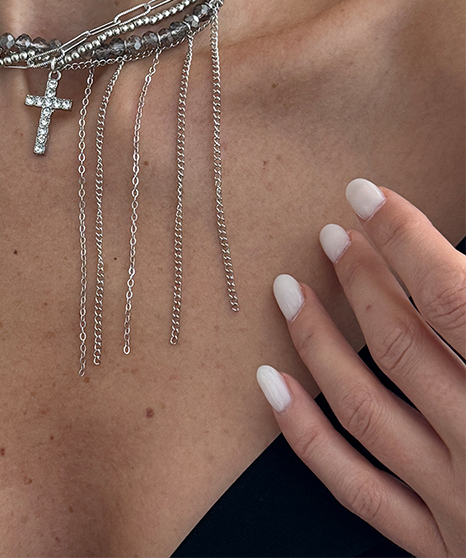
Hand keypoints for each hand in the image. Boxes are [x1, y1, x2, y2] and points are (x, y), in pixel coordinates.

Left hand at [256, 178, 464, 557]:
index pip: (456, 299)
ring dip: (317, 341)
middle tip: (330, 236)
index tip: (366, 195)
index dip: (405, 238)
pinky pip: (354, 487)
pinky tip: (270, 382)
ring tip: (287, 288)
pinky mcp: (440, 546)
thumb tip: (456, 263)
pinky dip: (303, 433)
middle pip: (403, 346)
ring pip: (364, 408)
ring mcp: (460, 503)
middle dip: (360, 281)